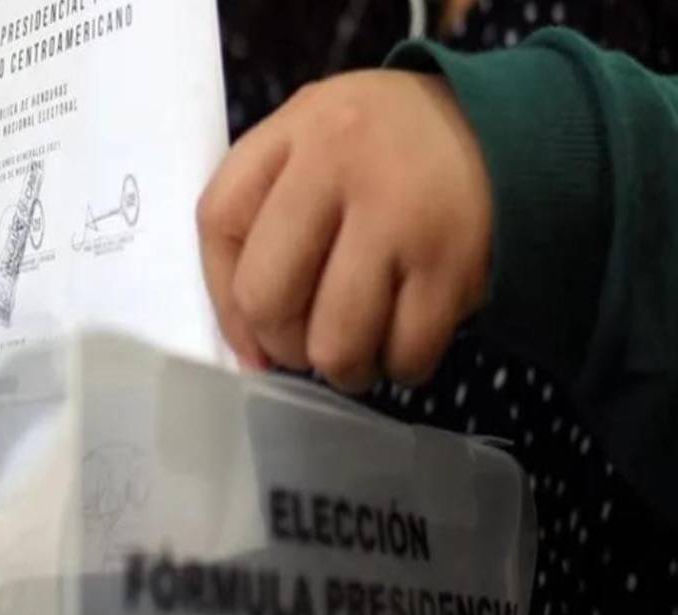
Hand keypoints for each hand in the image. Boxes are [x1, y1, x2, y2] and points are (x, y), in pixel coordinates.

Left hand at [198, 70, 492, 392]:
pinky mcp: (458, 264)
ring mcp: (402, 216)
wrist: (517, 126)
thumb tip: (250, 350)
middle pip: (266, 296)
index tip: (248, 329)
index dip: (223, 296)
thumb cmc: (394, 147)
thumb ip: (266, 217)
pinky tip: (406, 341)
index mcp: (297, 128)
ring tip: (359, 347)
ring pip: (334, 343)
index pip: (219, 221)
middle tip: (308, 341)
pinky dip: (401, 364)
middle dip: (282, 343)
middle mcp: (342, 165)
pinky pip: (406, 352)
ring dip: (342, 367)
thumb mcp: (317, 139)